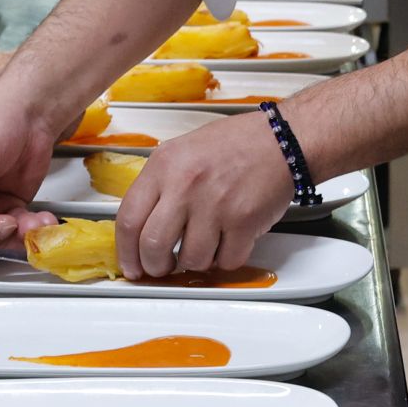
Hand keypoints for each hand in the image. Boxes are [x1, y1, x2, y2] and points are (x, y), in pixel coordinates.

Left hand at [114, 111, 294, 278]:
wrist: (281, 139)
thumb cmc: (236, 144)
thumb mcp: (182, 151)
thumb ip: (159, 185)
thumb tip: (140, 225)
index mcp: (164, 165)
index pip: (128, 219)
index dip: (126, 252)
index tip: (131, 265)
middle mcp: (185, 184)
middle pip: (152, 247)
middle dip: (155, 266)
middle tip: (162, 267)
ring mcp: (214, 204)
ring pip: (191, 260)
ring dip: (196, 262)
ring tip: (204, 245)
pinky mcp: (243, 221)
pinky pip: (225, 261)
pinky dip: (226, 259)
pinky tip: (228, 241)